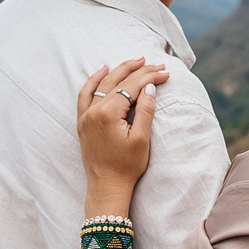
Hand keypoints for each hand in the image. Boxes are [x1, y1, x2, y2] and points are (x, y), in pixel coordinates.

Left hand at [75, 59, 168, 205]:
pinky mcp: (83, 122)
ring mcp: (86, 116)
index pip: (131, 87)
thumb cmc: (127, 167)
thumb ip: (145, 110)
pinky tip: (103, 70)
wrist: (107, 186)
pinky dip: (94, 81)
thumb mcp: (141, 139)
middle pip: (118, 82)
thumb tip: (149, 87)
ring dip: (119, 71)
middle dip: (138, 71)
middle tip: (155, 63)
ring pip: (102, 85)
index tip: (165, 73)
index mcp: (108, 114)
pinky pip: (85, 94)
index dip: (150, 78)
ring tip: (135, 61)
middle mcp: (94, 111)